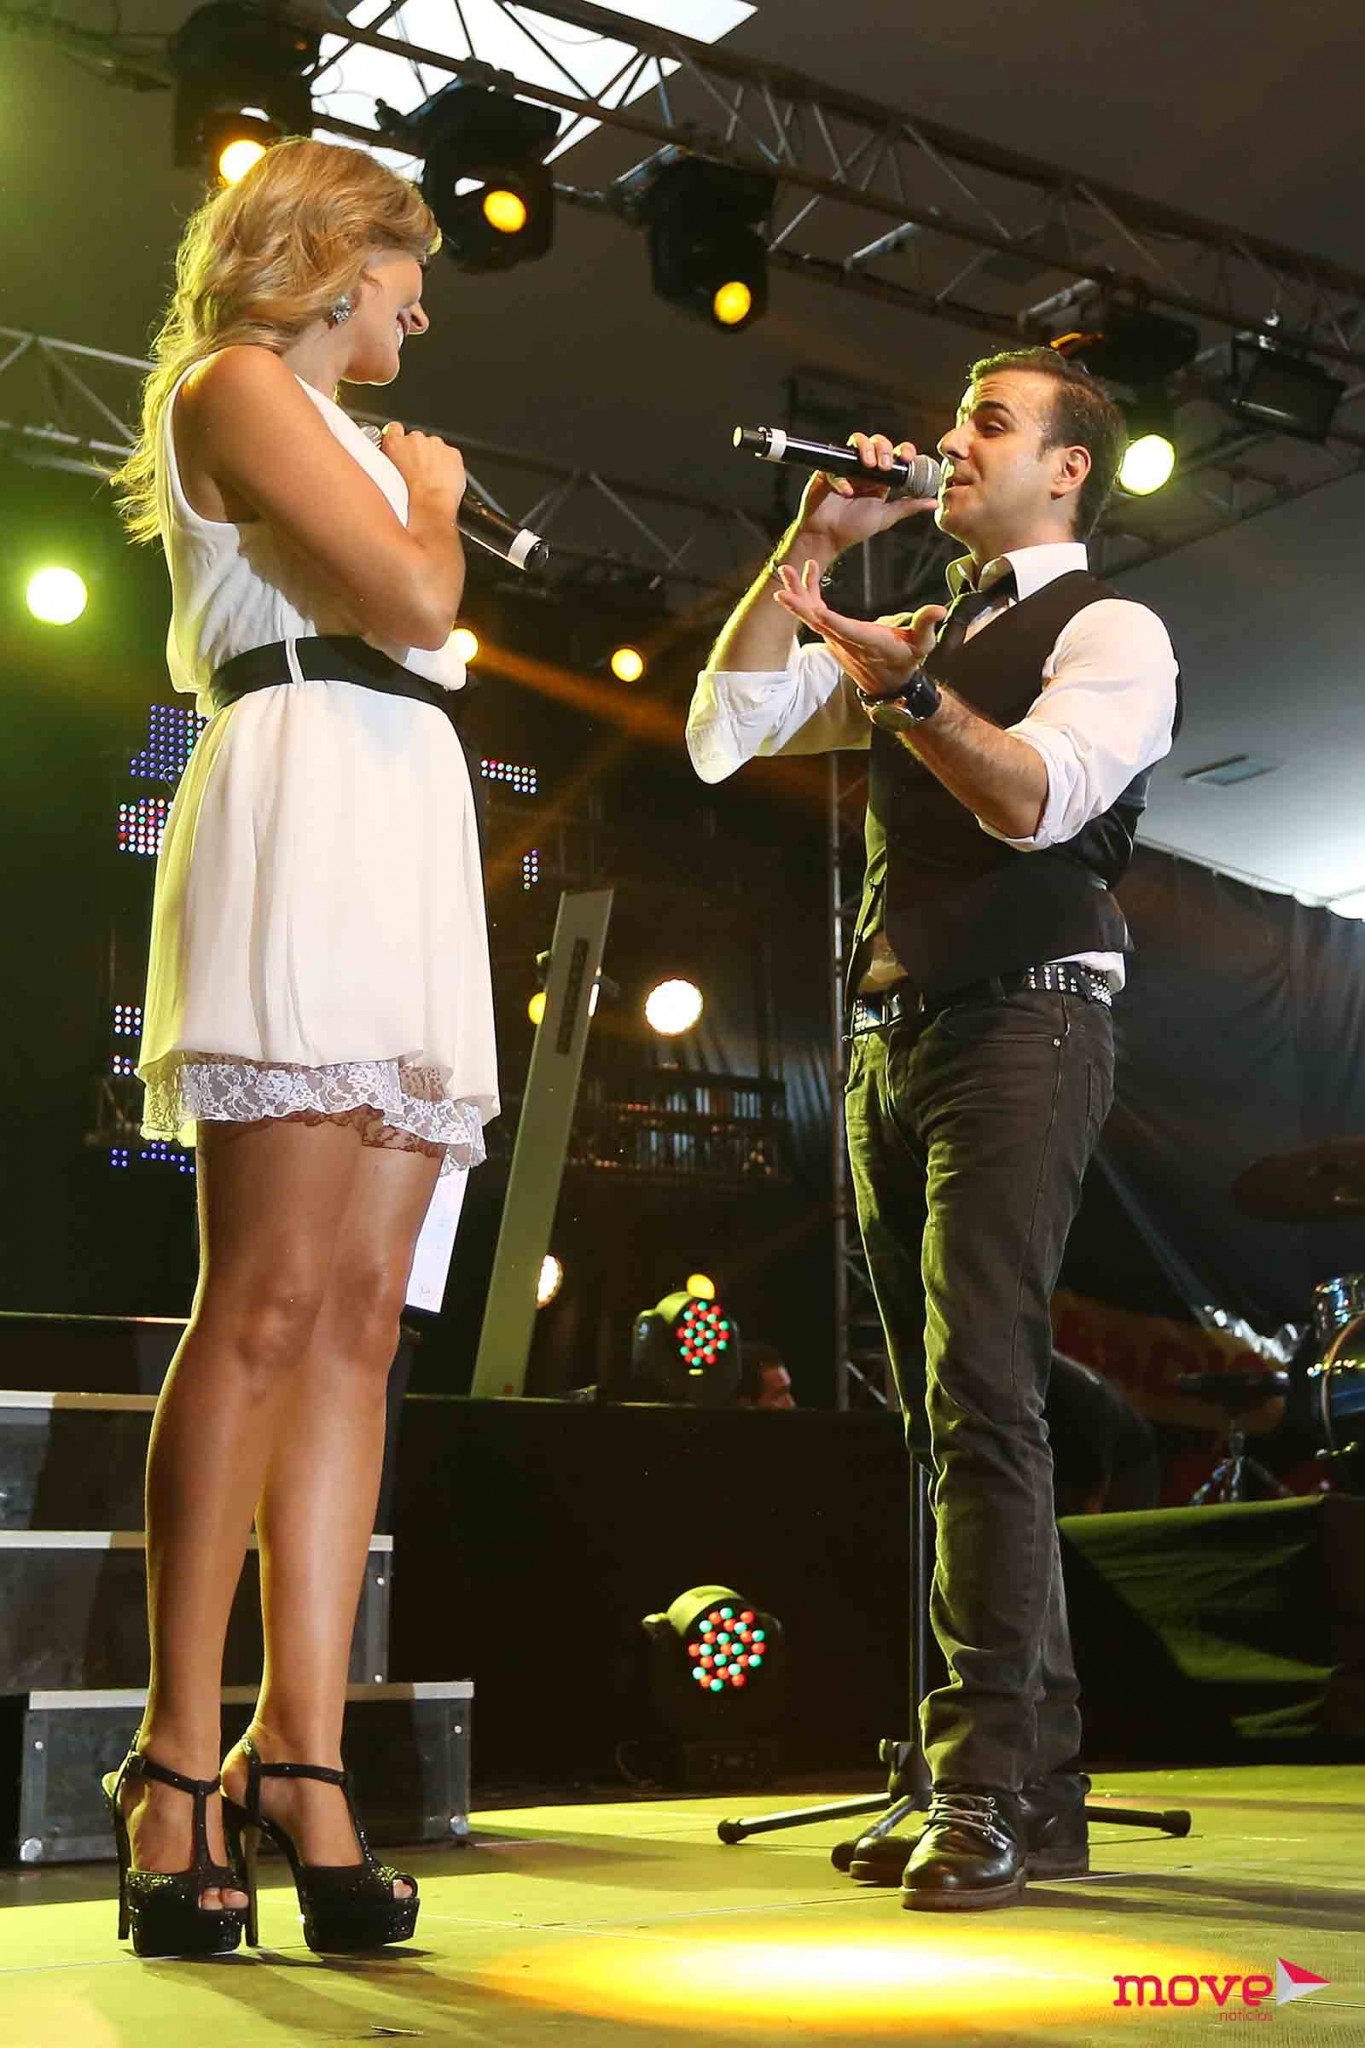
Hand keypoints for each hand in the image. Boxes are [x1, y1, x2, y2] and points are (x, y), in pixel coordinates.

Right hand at [379, 422, 466, 510]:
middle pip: (416, 440)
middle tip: (417, 473)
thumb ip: (389, 462)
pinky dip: (449, 466)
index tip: (401, 447)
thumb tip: (391, 462)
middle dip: (418, 453)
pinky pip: (450, 456)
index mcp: (394, 443)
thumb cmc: (407, 499)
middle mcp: (415, 439)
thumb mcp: (385, 478)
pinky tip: (443, 481)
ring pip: (434, 448)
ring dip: (433, 459)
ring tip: (431, 480)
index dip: (398, 438)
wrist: (429, 507)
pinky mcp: (453, 453)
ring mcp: (436, 444)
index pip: (394, 429)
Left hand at [774, 558, 946, 700]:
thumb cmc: (906, 660)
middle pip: (816, 620)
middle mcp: (844, 640)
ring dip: (797, 593)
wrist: (890, 683)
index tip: (815, 609)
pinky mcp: (833, 634)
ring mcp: (835, 637)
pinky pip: (816, 613)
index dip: (829, 620)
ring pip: (811, 615)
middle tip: (783, 581)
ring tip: (786, 570)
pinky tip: (808, 574)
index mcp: (865, 640)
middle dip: (799, 601)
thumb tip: (939, 609)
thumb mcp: (922, 645)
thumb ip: (926, 625)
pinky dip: (808, 595)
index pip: (845, 630)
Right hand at [792, 432, 937, 555]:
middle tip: (885, 465)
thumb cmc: (854, 528)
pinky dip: (841, 478)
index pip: (894, 454)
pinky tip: (846, 492)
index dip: (903, 450)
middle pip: (877, 443)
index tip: (908, 457)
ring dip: (866, 448)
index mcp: (880, 477)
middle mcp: (864, 468)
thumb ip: (908, 507)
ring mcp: (846, 467)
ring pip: (857, 442)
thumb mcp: (886, 516)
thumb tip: (934, 502)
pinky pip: (835, 466)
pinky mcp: (827, 471)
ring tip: (869, 466)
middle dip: (884, 448)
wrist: (827, 537)